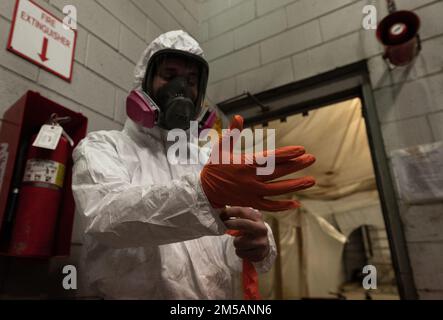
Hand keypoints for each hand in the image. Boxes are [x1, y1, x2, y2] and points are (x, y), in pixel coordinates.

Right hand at [200, 115, 315, 211]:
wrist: (205, 190)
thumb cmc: (214, 167)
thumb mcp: (221, 148)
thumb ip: (232, 133)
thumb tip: (238, 116)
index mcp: (245, 164)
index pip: (271, 158)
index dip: (287, 154)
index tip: (301, 150)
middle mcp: (251, 179)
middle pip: (279, 172)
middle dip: (297, 165)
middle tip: (312, 159)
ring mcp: (252, 193)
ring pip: (278, 191)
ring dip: (296, 186)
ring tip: (311, 181)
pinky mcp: (252, 203)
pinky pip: (270, 206)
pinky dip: (283, 206)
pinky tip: (297, 203)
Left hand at [222, 206, 269, 261]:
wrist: (263, 245)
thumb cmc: (250, 230)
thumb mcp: (247, 219)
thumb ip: (237, 215)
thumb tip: (220, 211)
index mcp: (257, 217)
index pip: (241, 211)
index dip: (229, 212)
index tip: (221, 214)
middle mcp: (261, 228)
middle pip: (242, 224)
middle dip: (230, 224)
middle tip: (224, 225)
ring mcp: (261, 242)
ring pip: (238, 242)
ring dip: (236, 242)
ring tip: (241, 241)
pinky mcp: (259, 254)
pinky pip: (240, 252)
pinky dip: (239, 251)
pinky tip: (245, 249)